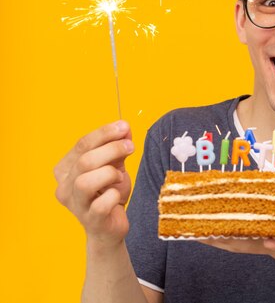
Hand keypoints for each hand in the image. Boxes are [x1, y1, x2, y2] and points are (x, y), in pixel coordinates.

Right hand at [54, 121, 133, 247]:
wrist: (110, 227)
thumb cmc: (108, 193)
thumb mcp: (114, 166)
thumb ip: (117, 147)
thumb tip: (124, 128)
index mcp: (66, 169)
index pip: (81, 144)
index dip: (104, 133)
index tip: (124, 126)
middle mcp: (64, 187)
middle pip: (84, 161)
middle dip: (111, 149)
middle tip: (131, 147)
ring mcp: (76, 205)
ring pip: (85, 182)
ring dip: (109, 173)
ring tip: (119, 177)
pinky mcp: (90, 220)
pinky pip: (100, 204)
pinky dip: (113, 195)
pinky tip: (117, 195)